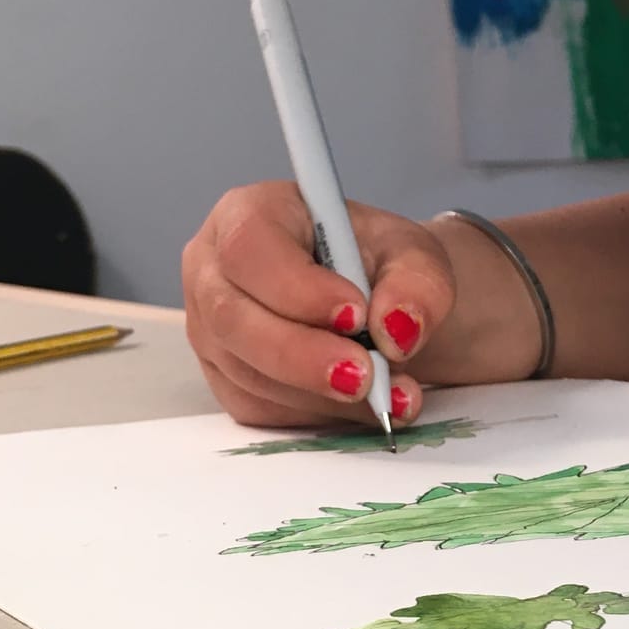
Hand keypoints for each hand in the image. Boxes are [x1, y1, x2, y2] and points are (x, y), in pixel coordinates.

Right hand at [182, 181, 454, 427]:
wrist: (380, 307)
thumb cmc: (380, 265)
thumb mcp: (415, 256)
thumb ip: (417, 284)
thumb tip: (396, 330)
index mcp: (247, 215)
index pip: (249, 247)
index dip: (297, 287)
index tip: (356, 315)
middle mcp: (213, 272)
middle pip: (232, 318)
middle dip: (303, 356)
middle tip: (367, 375)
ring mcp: (211, 331)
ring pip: (248, 373)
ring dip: (322, 394)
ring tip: (391, 393)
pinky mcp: (229, 380)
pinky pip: (263, 407)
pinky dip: (320, 412)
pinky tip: (365, 404)